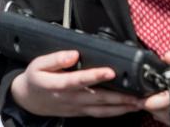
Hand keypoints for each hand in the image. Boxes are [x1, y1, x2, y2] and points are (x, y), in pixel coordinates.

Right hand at [10, 50, 141, 117]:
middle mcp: (70, 98)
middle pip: (97, 98)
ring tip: (140, 103)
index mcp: (58, 84)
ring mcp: (77, 107)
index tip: (110, 71)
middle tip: (138, 95)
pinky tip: (127, 108)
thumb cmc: (35, 79)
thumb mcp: (38, 64)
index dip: (95, 76)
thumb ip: (55, 58)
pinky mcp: (80, 112)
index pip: (78, 80)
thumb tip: (73, 54)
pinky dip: (115, 113)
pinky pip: (100, 114)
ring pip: (102, 110)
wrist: (29, 100)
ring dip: (122, 108)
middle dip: (120, 97)